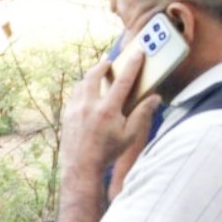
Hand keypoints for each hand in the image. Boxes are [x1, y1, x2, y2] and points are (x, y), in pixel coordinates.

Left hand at [60, 53, 160, 174]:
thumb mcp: (130, 136)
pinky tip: (86, 93)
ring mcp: (75, 110)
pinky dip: (81, 90)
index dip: (132, 65)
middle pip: (94, 75)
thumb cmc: (107, 153)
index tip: (137, 53)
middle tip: (109, 63)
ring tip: (98, 76)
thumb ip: (142, 114)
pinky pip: (73, 96)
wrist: (80, 167)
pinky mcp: (66, 116)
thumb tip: (155, 98)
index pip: (123, 81)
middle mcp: (89, 106)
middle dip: (103, 65)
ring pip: (81, 84)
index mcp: (108, 110)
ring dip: (90, 77)